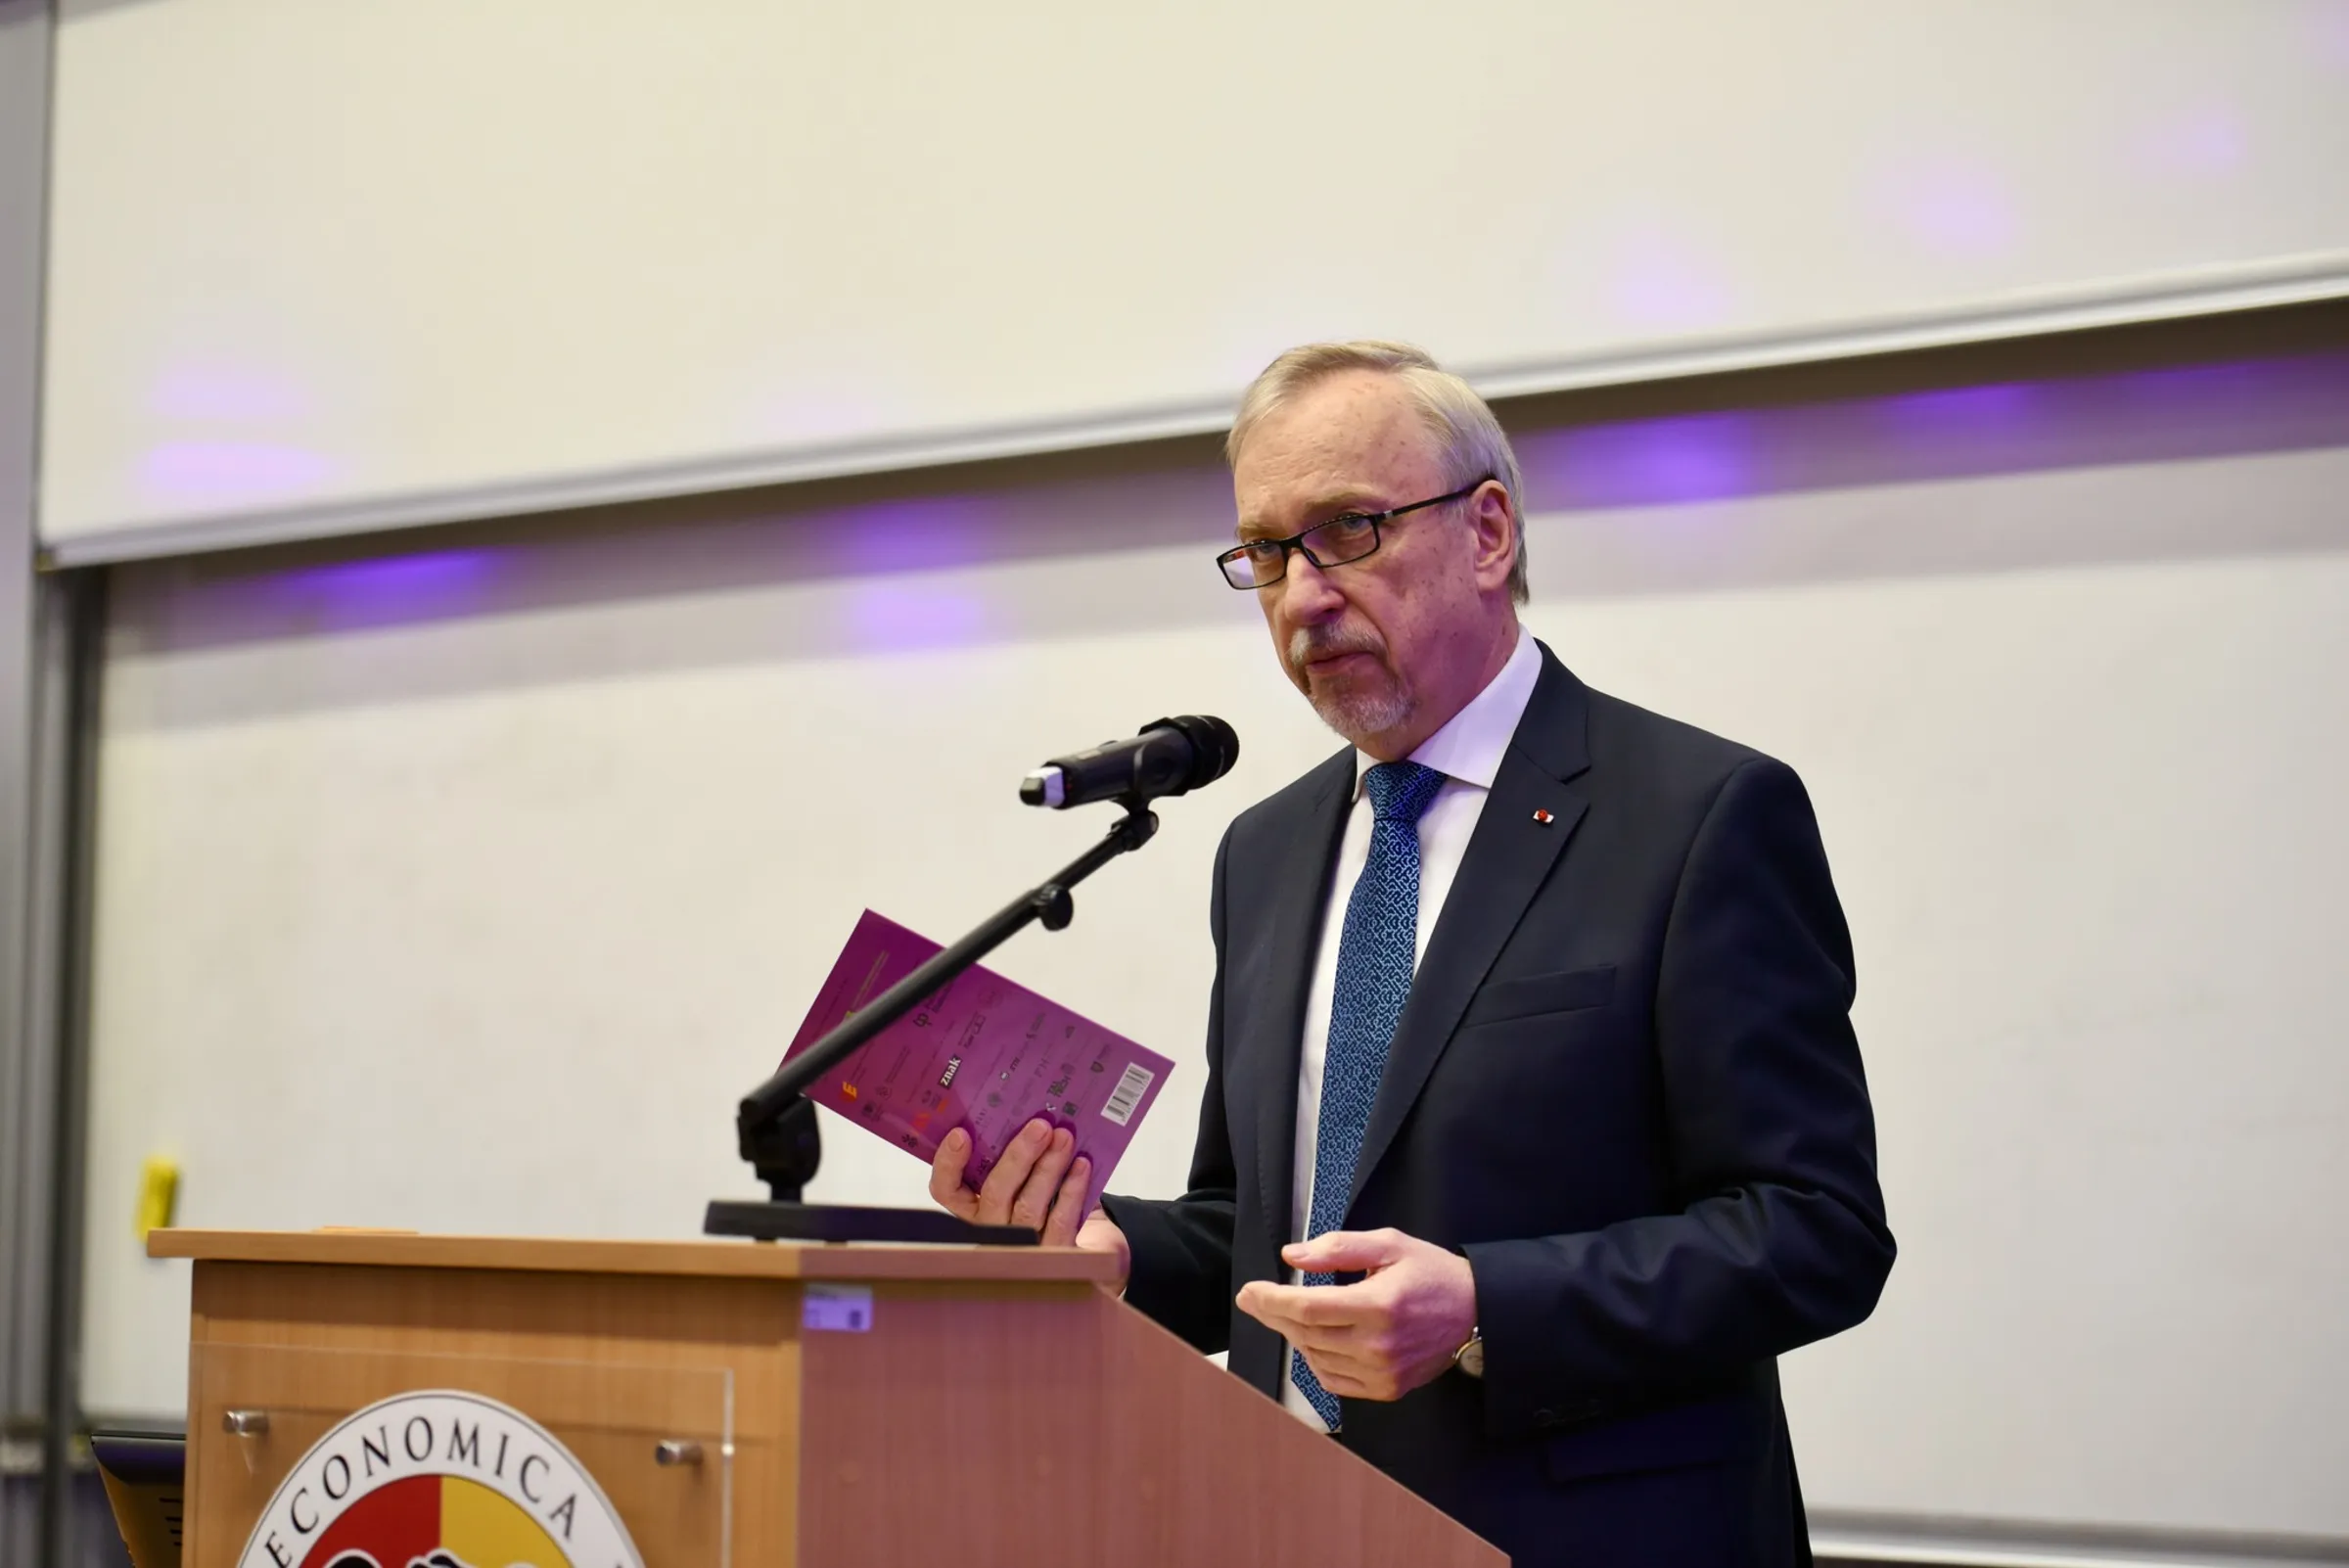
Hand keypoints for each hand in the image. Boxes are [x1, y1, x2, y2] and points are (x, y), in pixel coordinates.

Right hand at [928, 1119, 1129, 1285]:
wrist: (1090, 1243)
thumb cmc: (1051, 1200)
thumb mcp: (1028, 1175)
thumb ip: (1019, 1153)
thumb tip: (1031, 1113)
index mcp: (975, 1206)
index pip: (946, 1190)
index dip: (949, 1164)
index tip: (961, 1133)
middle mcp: (992, 1229)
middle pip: (994, 1194)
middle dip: (1018, 1156)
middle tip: (1040, 1126)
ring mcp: (1021, 1248)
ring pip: (1028, 1207)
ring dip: (1048, 1167)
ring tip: (1064, 1137)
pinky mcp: (1054, 1257)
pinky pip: (1060, 1221)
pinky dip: (1072, 1190)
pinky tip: (1082, 1166)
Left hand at [1234, 1228, 1475, 1401]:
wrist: (1476, 1311)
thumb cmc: (1432, 1273)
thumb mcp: (1389, 1244)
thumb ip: (1338, 1248)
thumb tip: (1292, 1256)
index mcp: (1379, 1306)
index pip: (1308, 1308)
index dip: (1271, 1300)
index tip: (1249, 1291)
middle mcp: (1379, 1346)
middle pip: (1306, 1333)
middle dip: (1273, 1314)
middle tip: (1254, 1299)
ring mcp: (1382, 1373)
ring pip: (1315, 1358)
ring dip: (1294, 1335)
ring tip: (1287, 1314)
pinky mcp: (1387, 1389)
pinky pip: (1333, 1379)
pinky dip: (1315, 1360)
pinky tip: (1313, 1340)